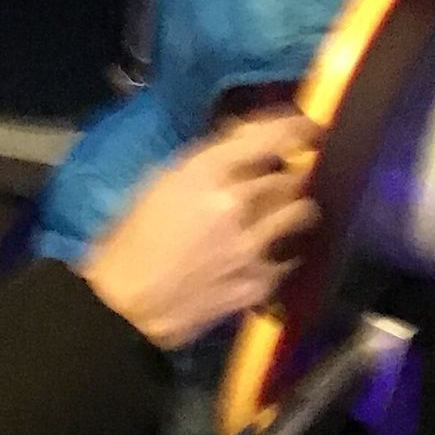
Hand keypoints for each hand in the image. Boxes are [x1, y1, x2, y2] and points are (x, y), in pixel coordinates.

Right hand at [80, 111, 318, 351]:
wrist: (126, 306)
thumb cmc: (132, 238)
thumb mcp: (162, 182)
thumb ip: (208, 162)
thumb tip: (245, 144)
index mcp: (205, 173)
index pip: (270, 138)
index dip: (296, 128)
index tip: (307, 128)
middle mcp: (236, 203)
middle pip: (291, 176)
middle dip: (291, 174)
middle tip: (284, 177)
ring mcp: (252, 246)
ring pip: (301, 212)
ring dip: (294, 208)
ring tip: (283, 213)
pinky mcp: (259, 282)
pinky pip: (288, 257)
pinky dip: (280, 252)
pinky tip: (263, 255)